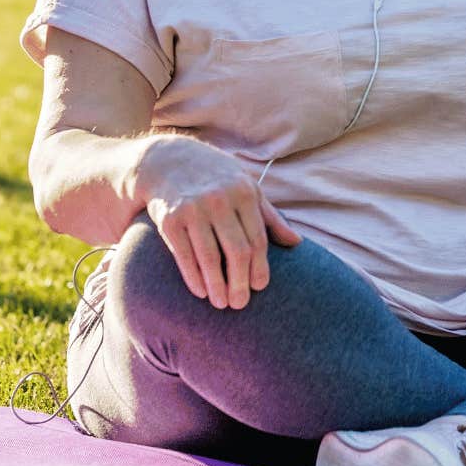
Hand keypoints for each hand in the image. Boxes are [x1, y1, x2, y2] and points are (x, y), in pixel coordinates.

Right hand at [123, 137, 302, 309]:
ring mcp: (193, 209)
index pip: (257, 239)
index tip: (259, 287)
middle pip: (237, 251)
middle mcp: (219, 200)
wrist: (168, 160)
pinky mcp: (169, 219)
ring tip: (221, 304)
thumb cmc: (216, 180)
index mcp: (244, 193)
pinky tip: (201, 292)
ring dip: (217, 286)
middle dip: (240, 282)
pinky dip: (194, 277)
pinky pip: (184, 255)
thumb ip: (269, 217)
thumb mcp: (246, 189)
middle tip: (240, 304)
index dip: (260, 267)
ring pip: (210, 257)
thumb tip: (296, 242)